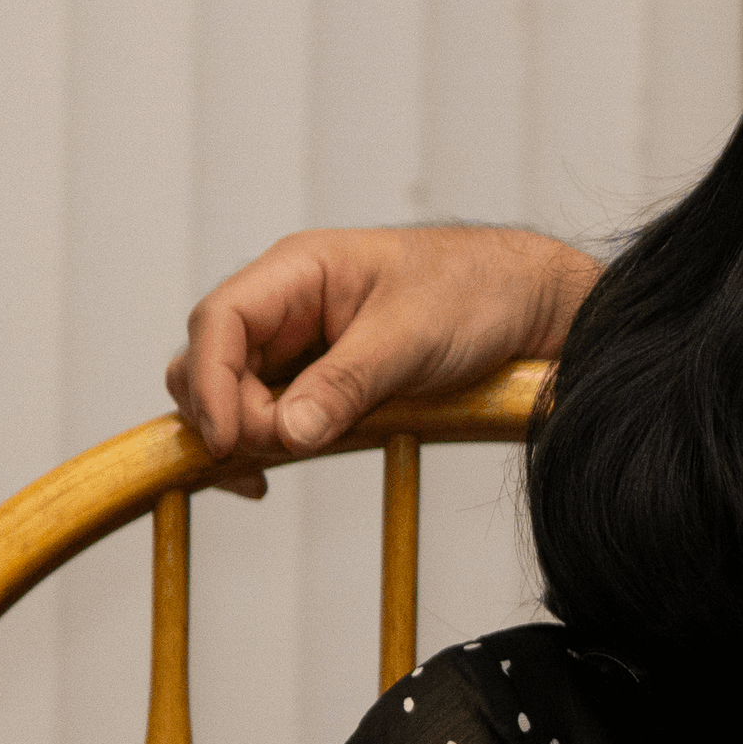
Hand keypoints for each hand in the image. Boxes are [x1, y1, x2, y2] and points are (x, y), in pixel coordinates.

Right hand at [165, 224, 597, 461]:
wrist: (532, 303)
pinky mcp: (322, 378)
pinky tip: (270, 472)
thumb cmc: (478, 292)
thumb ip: (347, 384)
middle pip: (212, 361)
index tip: (228, 438)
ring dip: (243, 433)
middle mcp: (287, 305)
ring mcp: (301, 343)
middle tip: (270, 457)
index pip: (219, 321)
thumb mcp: (413, 338)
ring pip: (234, 391)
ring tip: (271, 471)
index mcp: (299, 271)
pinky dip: (265, 442)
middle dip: (226, 413)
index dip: (209, 381)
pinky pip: (270, 411)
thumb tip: (285, 433)